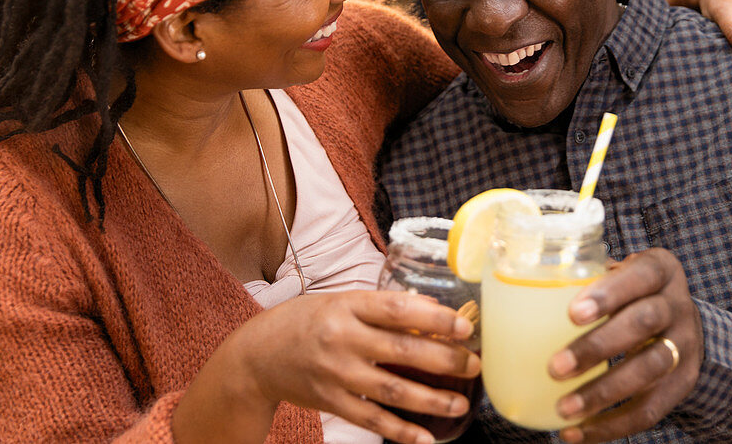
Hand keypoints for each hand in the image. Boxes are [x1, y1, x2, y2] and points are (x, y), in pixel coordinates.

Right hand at [175, 290, 478, 443]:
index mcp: (348, 306)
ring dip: (431, 400)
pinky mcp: (331, 403)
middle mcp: (343, 339)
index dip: (435, 319)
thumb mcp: (341, 300)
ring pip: (392, 390)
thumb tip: (434, 310)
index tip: (465, 327)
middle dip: (444, 360)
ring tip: (461, 403)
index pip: (398, 309)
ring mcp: (336, 374)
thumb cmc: (306, 321)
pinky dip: (400, 431)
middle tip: (474, 365)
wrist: (257, 355)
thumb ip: (383, 306)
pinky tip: (426, 438)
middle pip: (402, 351)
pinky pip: (372, 420)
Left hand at [547, 249, 702, 443]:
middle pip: (643, 322)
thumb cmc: (631, 292)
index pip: (640, 275)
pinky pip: (651, 410)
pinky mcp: (683, 383)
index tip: (573, 313)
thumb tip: (517, 302)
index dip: (609, 294)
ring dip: (603, 392)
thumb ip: (585, 280)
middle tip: (555, 367)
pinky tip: (579, 433)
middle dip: (597, 347)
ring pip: (649, 369)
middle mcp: (678, 305)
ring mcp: (685, 346)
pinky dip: (613, 425)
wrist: (681, 320)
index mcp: (660, 270)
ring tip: (563, 408)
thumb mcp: (620, 274)